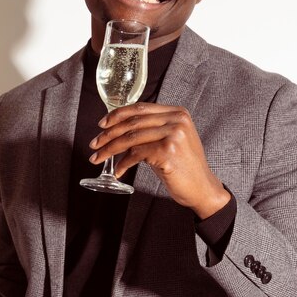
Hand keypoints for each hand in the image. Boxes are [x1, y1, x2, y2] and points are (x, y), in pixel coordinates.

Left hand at [89, 102, 229, 217]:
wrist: (202, 188)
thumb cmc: (183, 167)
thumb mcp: (170, 141)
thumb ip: (150, 130)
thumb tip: (117, 129)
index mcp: (177, 113)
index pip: (140, 108)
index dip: (117, 115)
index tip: (101, 124)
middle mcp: (177, 120)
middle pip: (133, 122)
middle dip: (108, 134)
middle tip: (94, 143)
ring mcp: (173, 134)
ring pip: (131, 138)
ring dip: (110, 149)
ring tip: (98, 157)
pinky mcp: (168, 151)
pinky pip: (136, 154)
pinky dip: (123, 164)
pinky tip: (118, 171)